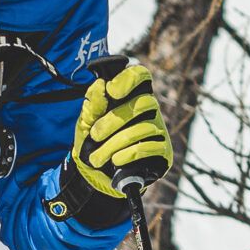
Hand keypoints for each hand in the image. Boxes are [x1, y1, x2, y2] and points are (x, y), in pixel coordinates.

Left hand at [53, 61, 171, 228]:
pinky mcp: (163, 150)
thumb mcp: (86, 122)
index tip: (112, 91)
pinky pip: (149, 147)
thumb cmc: (93, 142)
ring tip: (97, 158)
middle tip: (94, 135)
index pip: (140, 75)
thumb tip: (100, 84)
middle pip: (142, 104)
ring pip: (143, 128)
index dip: (130, 79)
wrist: (96, 174)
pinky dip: (128, 154)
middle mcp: (149, 110)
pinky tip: (115, 161)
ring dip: (114, 144)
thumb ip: (93, 104)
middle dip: (113, 121)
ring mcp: (158, 129)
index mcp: (131, 96)